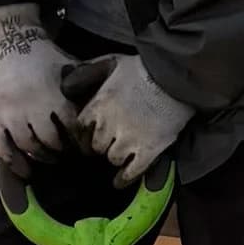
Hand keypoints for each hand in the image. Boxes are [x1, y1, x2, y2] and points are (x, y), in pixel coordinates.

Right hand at [0, 3, 76, 172]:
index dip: (80, 142)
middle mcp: (30, 108)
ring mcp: (9, 115)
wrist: (9, 42)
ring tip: (51, 159)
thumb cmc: (44, 57)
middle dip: (62, 151)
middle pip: (50, 141)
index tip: (88, 150)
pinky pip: (3, 148)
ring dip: (42, 157)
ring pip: (28, 147)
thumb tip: (110, 95)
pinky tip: (26, 172)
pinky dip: (15, 163)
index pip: (71, 127)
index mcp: (52, 95)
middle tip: (69, 156)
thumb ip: (86, 83)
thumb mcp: (69, 65)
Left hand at [72, 54, 191, 183]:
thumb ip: (88, 73)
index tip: (90, 136)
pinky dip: (124, 178)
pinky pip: (131, 172)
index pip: (80, 129)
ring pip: (113, 159)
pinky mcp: (148, 151)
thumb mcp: (111, 63)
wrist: (176, 77)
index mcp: (98, 106)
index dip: (85, 134)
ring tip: (122, 153)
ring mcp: (129, 141)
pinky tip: (119, 181)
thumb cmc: (144, 68)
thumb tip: (67, 84)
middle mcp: (109, 126)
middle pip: (96, 146)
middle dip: (102, 144)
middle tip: (110, 142)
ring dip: (116, 156)